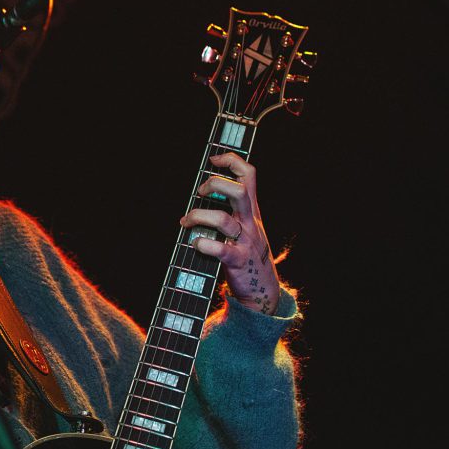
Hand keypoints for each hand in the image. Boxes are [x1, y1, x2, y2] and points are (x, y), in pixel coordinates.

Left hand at [179, 153, 279, 314]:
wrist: (262, 288)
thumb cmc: (246, 251)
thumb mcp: (245, 225)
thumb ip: (231, 207)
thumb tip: (203, 187)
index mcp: (250, 210)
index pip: (249, 175)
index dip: (232, 161)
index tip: (213, 160)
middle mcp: (249, 222)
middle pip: (240, 191)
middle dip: (216, 185)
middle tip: (200, 192)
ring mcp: (245, 241)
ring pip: (223, 220)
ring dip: (199, 216)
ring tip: (186, 222)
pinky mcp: (237, 260)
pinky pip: (221, 249)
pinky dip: (204, 244)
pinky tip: (195, 243)